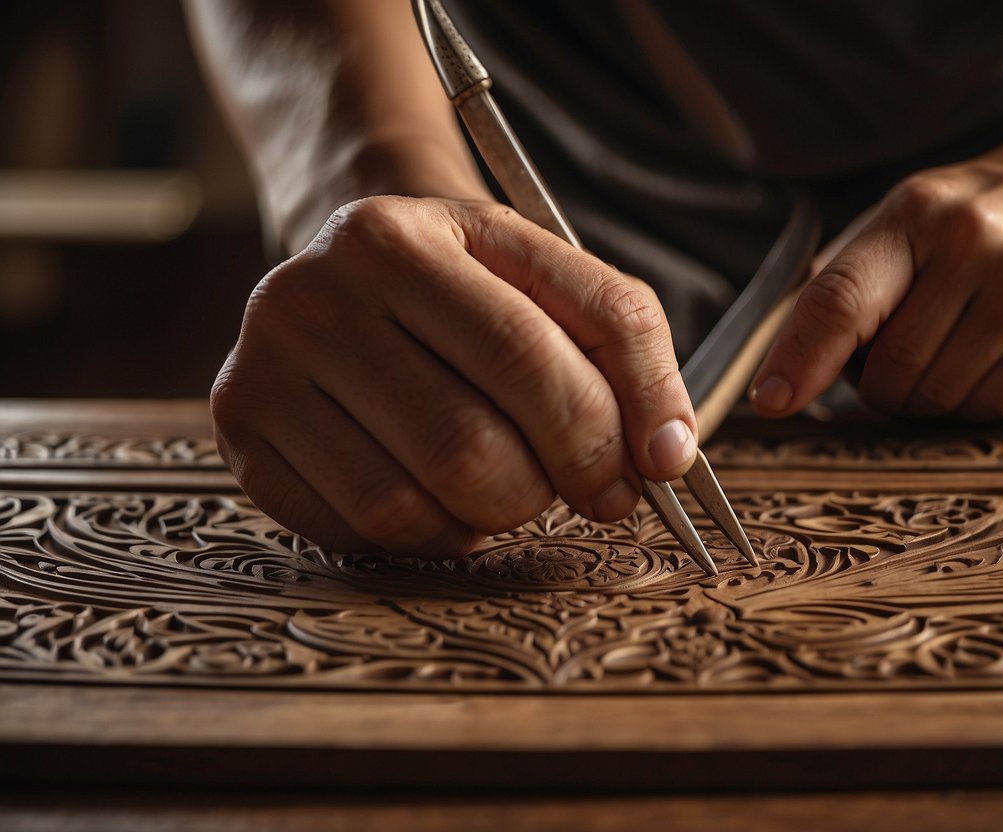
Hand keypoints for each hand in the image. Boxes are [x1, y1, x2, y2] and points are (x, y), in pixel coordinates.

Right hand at [212, 197, 697, 555]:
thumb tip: (669, 458)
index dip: (601, 433)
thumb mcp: (555, 279)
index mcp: (394, 238)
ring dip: (490, 518)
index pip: (523, 357)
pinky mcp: (239, 438)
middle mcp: (306, 297)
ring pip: (409, 506)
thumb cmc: (475, 286)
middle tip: (572, 485)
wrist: (362, 274)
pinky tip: (444, 493)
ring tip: (507, 481)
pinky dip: (431, 534)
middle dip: (548, 488)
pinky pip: (360, 532)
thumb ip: (631, 349)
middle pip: (466, 448)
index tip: (644, 474)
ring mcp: (258, 372)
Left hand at [750, 91, 1002, 420]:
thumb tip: (782, 354)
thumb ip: (853, 275)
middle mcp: (974, 243)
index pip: (839, 297)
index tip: (769, 401)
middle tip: (905, 359)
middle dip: (881, 386)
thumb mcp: (922, 215)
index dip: (798, 357)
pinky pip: (997, 406)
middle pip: (888, 369)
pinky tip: (1000, 357)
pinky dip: (982, 401)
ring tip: (962, 347)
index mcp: (916, 212)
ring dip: (932, 397)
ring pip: (940, 397)